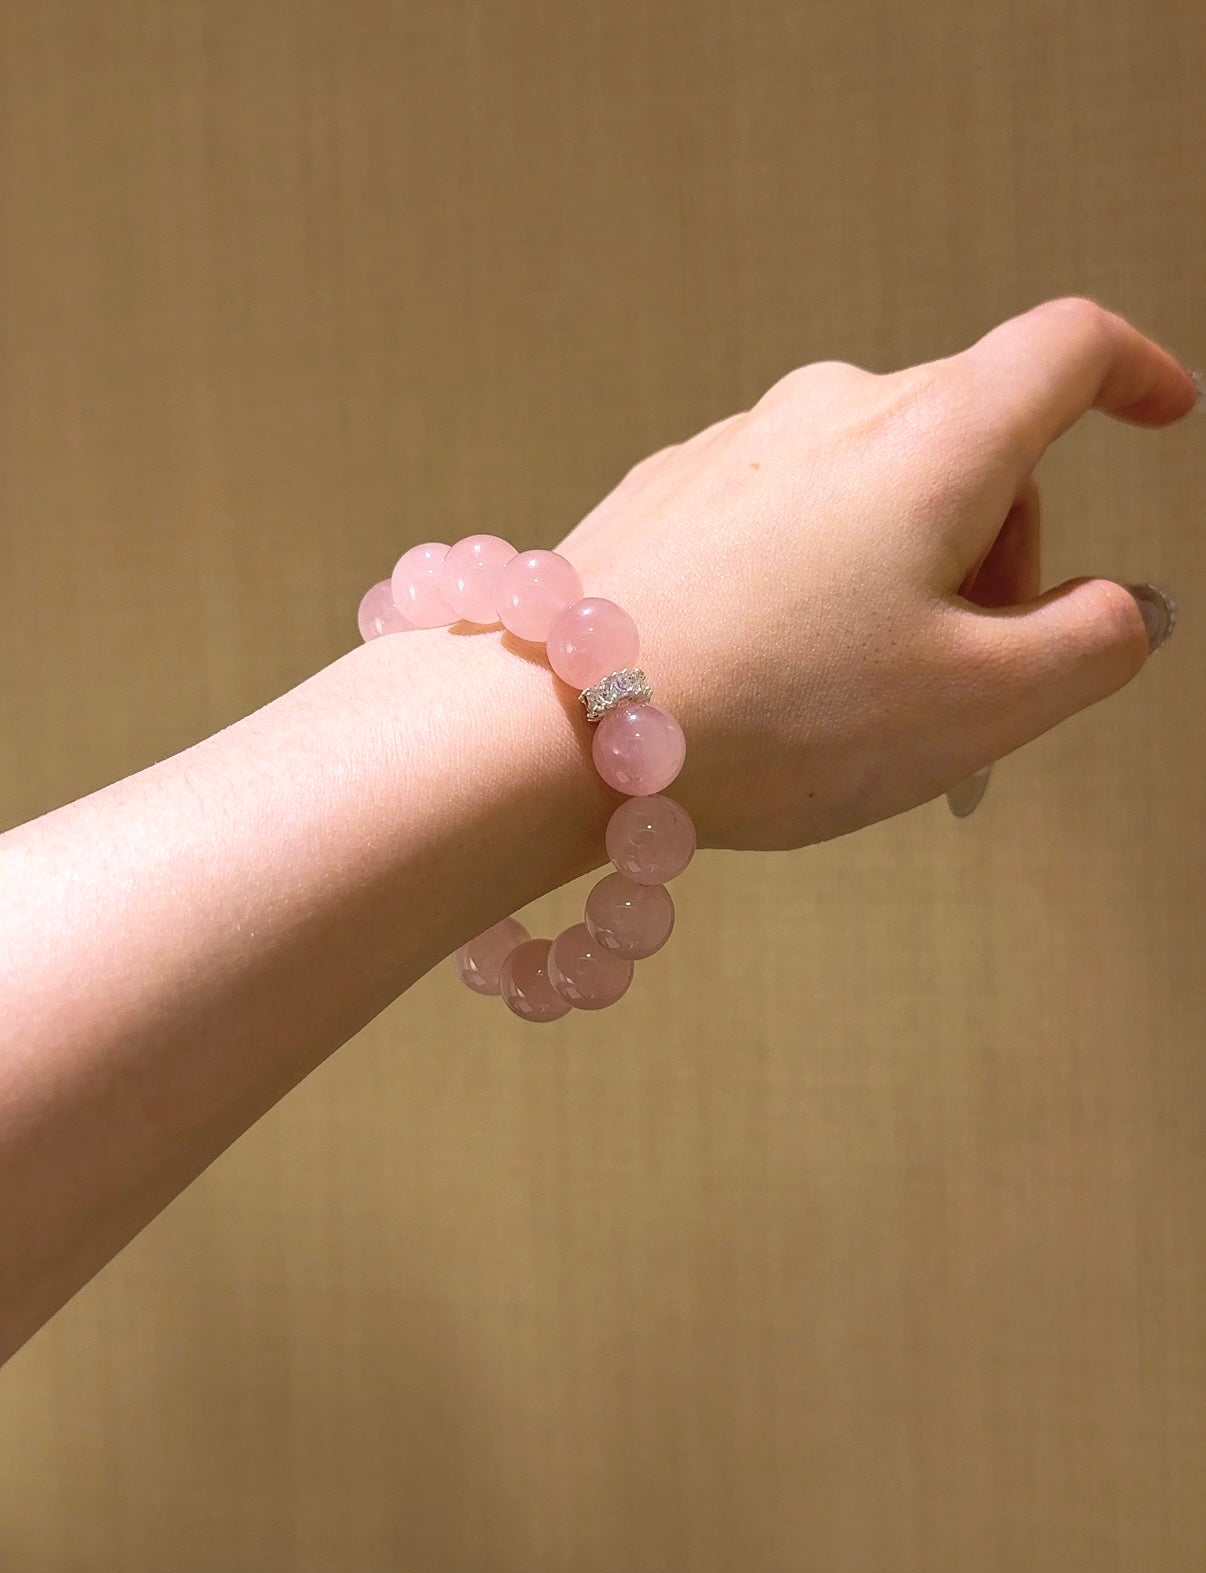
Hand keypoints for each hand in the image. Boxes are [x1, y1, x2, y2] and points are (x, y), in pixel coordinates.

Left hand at [558, 298, 1194, 850]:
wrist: (555, 725)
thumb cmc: (772, 717)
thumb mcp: (980, 706)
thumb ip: (1090, 646)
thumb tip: (1125, 609)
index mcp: (932, 439)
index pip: (1065, 351)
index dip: (1135, 373)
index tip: (1164, 411)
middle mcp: (831, 410)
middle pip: (974, 435)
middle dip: (1008, 543)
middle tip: (976, 670)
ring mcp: (738, 442)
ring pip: (876, 477)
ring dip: (908, 564)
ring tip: (857, 689)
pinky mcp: (672, 489)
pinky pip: (787, 508)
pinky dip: (821, 570)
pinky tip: (775, 665)